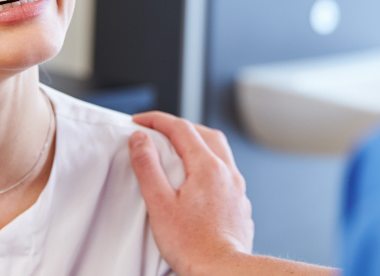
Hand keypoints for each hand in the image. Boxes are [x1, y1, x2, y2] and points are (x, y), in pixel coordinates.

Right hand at [129, 112, 253, 275]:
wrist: (223, 271)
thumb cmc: (192, 245)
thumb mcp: (159, 203)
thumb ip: (148, 167)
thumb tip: (140, 139)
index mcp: (207, 167)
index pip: (181, 128)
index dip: (157, 120)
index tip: (139, 121)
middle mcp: (227, 173)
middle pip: (205, 134)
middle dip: (181, 126)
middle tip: (159, 130)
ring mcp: (237, 189)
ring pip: (220, 152)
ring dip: (199, 143)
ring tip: (179, 151)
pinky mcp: (240, 205)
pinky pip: (226, 173)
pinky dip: (210, 165)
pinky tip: (199, 181)